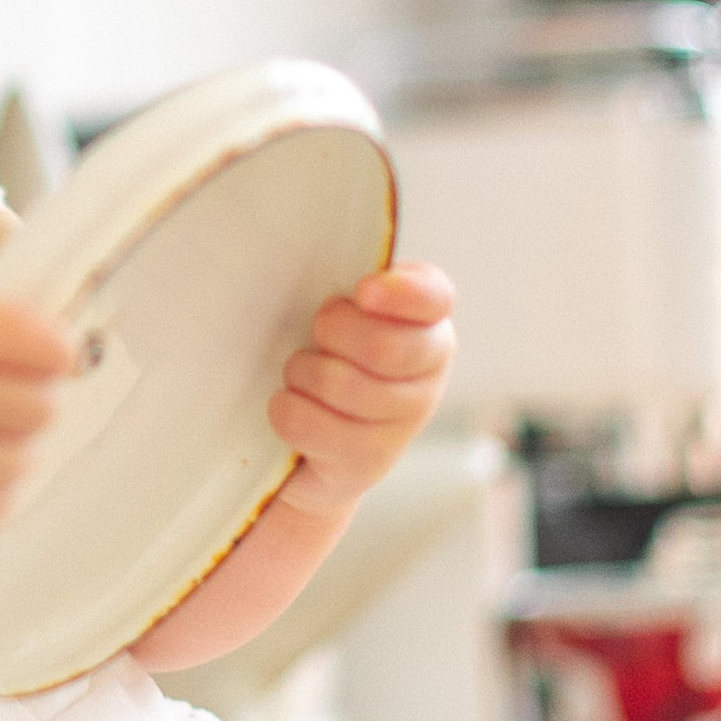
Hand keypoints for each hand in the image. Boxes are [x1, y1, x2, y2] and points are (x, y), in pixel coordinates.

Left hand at [269, 262, 455, 523]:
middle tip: (318, 336)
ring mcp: (403, 424)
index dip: (401, 294)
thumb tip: (334, 258)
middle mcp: (428, 373)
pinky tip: (295, 408)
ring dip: (302, 373)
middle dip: (331, 333)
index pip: (434, 298)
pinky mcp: (369, 463)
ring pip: (339, 384)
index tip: (364, 292)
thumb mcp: (338, 311)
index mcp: (426, 322)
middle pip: (382, 345)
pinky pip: (310, 424)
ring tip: (304, 376)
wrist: (304, 448)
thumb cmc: (321, 357)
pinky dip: (286, 410)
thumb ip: (345, 279)